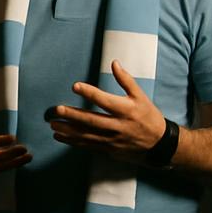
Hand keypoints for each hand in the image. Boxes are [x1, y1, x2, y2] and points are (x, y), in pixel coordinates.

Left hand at [49, 60, 168, 163]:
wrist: (158, 144)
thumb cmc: (148, 116)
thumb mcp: (141, 96)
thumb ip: (126, 80)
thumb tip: (114, 63)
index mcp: (126, 110)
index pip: (105, 100)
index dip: (89, 92)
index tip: (75, 86)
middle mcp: (118, 126)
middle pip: (92, 120)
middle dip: (72, 116)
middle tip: (56, 110)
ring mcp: (112, 140)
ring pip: (87, 135)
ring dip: (68, 130)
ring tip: (53, 124)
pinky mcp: (108, 149)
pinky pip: (88, 145)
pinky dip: (73, 141)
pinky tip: (60, 136)